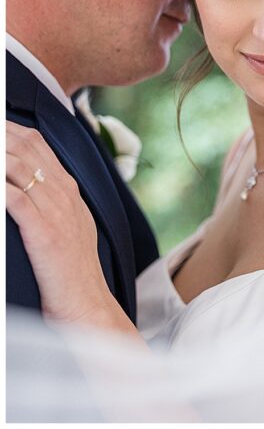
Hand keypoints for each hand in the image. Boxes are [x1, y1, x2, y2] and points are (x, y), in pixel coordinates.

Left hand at [6, 122, 121, 327]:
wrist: (87, 305)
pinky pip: (14, 199)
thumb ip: (49, 202)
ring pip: (18, 166)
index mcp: (69, 190)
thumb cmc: (70, 273)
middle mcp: (64, 194)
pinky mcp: (45, 233)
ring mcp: (57, 212)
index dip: (8, 127)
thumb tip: (20, 186)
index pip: (37, 144)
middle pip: (25, 147)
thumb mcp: (66, 228)